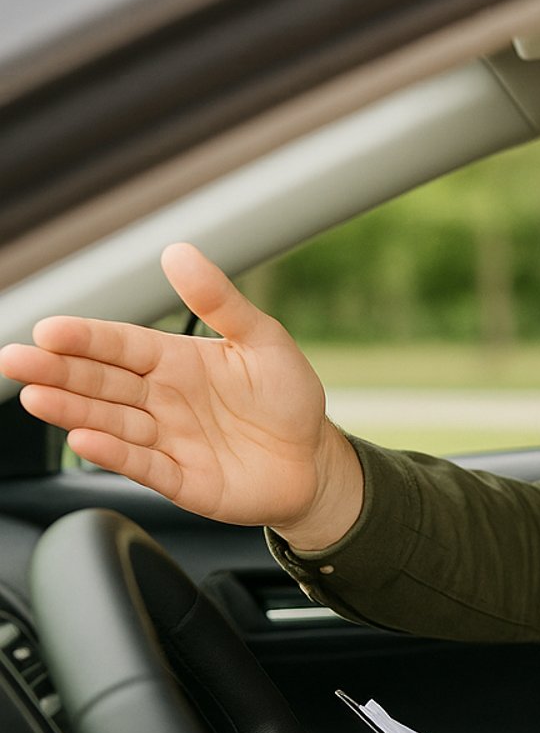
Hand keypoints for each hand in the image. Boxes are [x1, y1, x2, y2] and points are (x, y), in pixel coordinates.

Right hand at [0, 243, 363, 547]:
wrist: (317, 463)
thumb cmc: (289, 399)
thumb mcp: (264, 341)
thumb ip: (221, 302)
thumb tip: (179, 252)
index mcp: (177, 361)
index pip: (120, 345)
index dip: (85, 338)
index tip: (48, 330)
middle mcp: (163, 399)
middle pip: (101, 382)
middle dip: (58, 371)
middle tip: (16, 360)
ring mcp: (168, 440)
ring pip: (111, 421)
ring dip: (73, 410)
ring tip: (37, 398)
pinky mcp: (181, 479)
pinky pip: (143, 465)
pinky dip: (114, 454)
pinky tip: (84, 439)